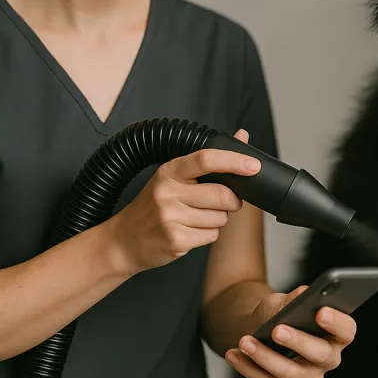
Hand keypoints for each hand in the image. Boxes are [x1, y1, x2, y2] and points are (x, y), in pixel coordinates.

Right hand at [108, 129, 259, 274]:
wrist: (124, 240)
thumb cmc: (153, 205)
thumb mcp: (174, 177)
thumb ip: (209, 159)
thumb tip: (242, 136)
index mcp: (169, 171)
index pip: (206, 159)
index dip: (234, 161)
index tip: (254, 165)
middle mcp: (168, 192)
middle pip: (222, 195)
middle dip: (231, 201)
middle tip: (222, 202)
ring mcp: (171, 218)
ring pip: (221, 218)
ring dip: (218, 219)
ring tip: (196, 218)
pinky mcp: (176, 241)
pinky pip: (212, 236)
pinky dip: (208, 234)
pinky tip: (190, 231)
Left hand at [225, 286, 357, 377]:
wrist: (261, 327)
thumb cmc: (280, 311)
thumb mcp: (284, 301)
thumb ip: (293, 299)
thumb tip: (301, 295)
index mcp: (338, 333)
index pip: (346, 330)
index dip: (337, 322)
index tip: (320, 311)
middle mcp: (329, 358)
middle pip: (320, 354)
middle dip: (298, 341)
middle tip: (277, 329)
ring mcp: (310, 376)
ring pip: (290, 373)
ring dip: (265, 357)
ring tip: (244, 341)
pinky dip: (249, 368)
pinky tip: (234, 354)